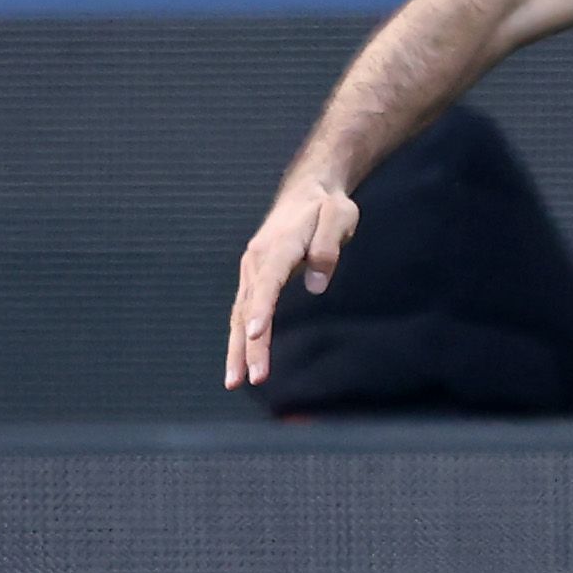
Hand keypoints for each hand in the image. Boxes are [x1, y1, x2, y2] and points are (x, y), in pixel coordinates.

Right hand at [225, 175, 360, 388]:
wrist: (309, 191)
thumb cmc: (326, 206)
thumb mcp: (338, 217)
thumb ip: (327, 248)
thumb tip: (315, 285)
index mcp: (278, 246)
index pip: (267, 283)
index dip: (261, 309)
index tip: (256, 334)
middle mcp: (257, 260)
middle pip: (248, 307)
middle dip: (247, 345)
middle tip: (249, 378)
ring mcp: (252, 270)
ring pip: (240, 314)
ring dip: (237, 348)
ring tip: (234, 381)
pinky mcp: (254, 278)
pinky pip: (243, 310)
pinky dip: (239, 337)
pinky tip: (238, 361)